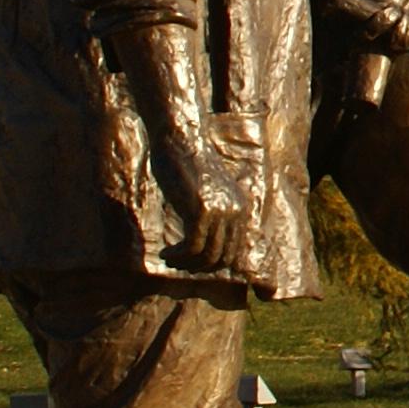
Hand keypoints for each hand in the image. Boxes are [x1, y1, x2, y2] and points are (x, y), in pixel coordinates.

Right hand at [160, 134, 256, 277]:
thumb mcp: (207, 192)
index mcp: (242, 207)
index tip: (190, 263)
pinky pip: (193, 247)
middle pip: (223, 258)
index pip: (234, 251)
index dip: (212, 264)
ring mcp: (221, 211)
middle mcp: (237, 211)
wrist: (180, 140)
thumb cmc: (187, 164)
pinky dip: (178, 256)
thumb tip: (204, 247)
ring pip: (208, 256)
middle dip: (199, 267)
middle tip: (177, 264)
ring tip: (170, 260)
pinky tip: (165, 254)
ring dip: (187, 264)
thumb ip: (213, 214)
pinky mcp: (202, 209)